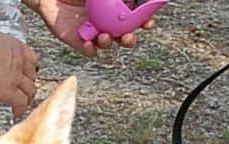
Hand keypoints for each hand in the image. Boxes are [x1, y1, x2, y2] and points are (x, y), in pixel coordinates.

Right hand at [0, 29, 38, 115]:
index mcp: (14, 47)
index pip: (31, 59)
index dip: (30, 70)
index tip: (26, 75)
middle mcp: (18, 61)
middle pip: (32, 76)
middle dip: (29, 85)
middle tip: (25, 91)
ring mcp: (15, 76)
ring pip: (29, 90)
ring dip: (27, 99)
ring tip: (23, 105)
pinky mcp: (8, 90)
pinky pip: (21, 102)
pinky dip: (20, 109)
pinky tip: (16, 113)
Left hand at [29, 0, 155, 56]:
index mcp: (115, 7)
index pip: (134, 17)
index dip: (144, 21)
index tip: (149, 23)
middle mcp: (106, 21)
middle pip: (124, 36)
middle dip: (129, 39)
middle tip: (128, 37)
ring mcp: (93, 32)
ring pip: (108, 44)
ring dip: (110, 43)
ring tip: (105, 36)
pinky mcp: (79, 41)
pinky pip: (89, 50)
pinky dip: (91, 49)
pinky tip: (90, 43)